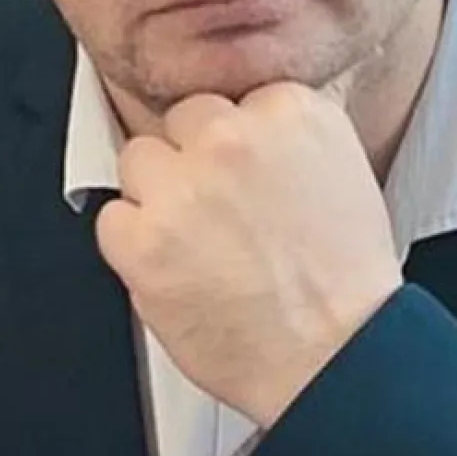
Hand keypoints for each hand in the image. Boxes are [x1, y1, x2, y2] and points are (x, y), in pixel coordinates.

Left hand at [94, 81, 402, 427]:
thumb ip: (290, 132)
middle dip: (193, 159)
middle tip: (218, 207)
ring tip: (196, 239)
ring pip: (138, 159)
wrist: (337, 356)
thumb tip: (250, 119)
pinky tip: (175, 266)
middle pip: (181, 119)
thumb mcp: (344, 169)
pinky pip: (112, 219)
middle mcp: (234, 138)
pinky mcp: (145, 239)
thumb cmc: (344, 279)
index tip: (242, 171)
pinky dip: (133, 245)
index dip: (235, 141)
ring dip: (157, 195)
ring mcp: (185, 186)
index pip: (231, 99)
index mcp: (290, 113)